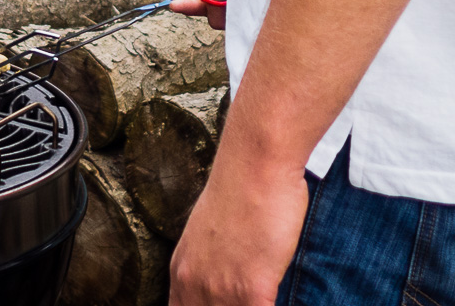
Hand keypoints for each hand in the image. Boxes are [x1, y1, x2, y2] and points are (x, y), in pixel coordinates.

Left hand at [169, 146, 307, 304]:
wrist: (256, 163)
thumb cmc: (242, 189)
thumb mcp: (210, 231)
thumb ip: (210, 262)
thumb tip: (225, 275)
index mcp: (181, 271)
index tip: (227, 302)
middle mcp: (193, 284)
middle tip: (245, 299)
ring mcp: (220, 290)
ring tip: (263, 297)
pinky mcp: (250, 291)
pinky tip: (273, 298)